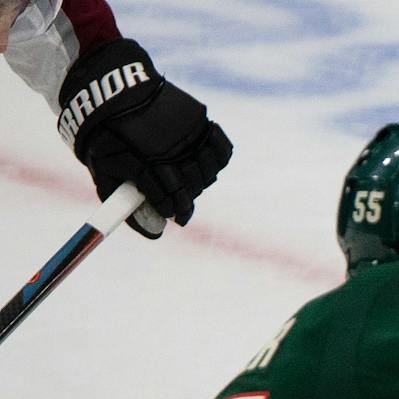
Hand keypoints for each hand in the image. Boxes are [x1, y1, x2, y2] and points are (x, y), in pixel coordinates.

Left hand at [56, 40, 231, 236]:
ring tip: (190, 181)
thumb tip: (154, 235)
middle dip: (185, 199)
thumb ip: (124, 203)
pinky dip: (217, 158)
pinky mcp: (198, 119)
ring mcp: (186, 134)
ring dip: (201, 181)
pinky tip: (206, 161)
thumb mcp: (102, 169)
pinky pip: (220, 148)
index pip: (167, 198)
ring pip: (207, 172)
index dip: (170, 209)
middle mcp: (168, 149)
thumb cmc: (104, 135)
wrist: (111, 86)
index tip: (171, 215)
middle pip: (190, 188)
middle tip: (180, 202)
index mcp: (143, 163)